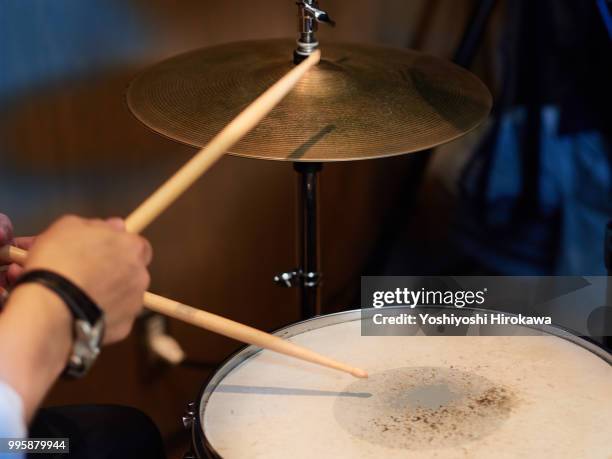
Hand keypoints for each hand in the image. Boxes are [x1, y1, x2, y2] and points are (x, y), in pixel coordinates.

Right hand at [23, 215, 152, 343]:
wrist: (51, 306)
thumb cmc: (58, 261)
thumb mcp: (68, 226)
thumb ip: (97, 224)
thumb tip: (116, 225)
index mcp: (133, 248)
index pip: (137, 245)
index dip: (118, 248)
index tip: (100, 251)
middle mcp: (141, 275)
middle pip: (131, 271)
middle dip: (112, 272)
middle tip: (84, 273)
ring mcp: (135, 303)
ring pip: (122, 296)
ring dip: (105, 293)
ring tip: (76, 294)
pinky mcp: (124, 327)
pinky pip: (112, 317)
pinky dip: (98, 315)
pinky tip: (78, 312)